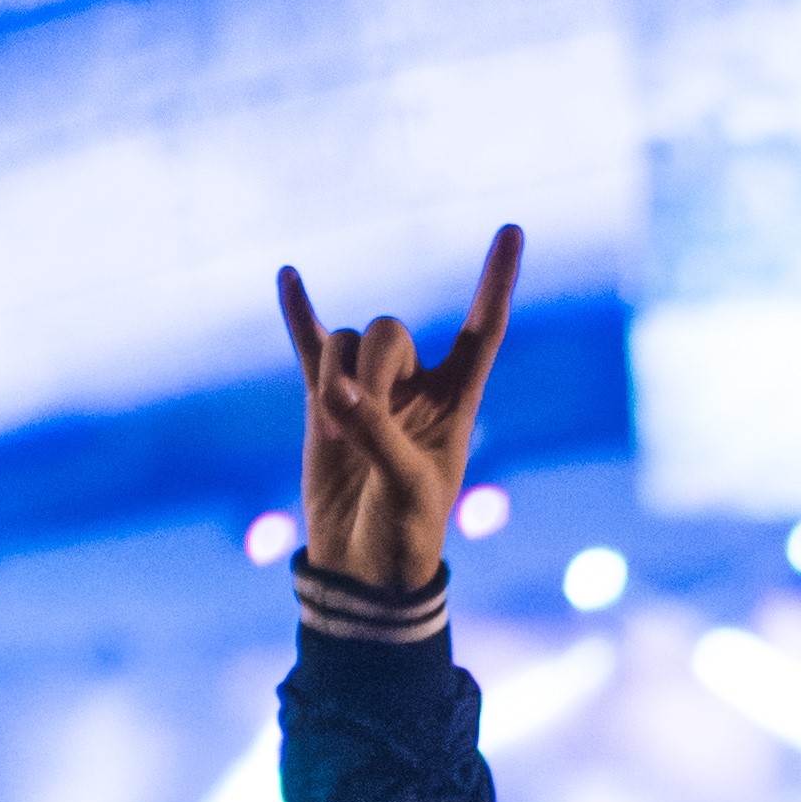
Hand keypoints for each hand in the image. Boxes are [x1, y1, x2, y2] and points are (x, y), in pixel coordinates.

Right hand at [276, 227, 523, 592]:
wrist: (363, 571)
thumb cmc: (403, 536)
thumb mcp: (405, 489)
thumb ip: (377, 436)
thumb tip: (337, 390)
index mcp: (457, 404)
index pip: (482, 330)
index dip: (495, 282)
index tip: (511, 231)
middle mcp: (416, 387)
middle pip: (390, 332)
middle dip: (369, 364)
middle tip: (352, 411)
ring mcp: (369, 390)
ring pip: (347, 343)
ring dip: (332, 374)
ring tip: (330, 430)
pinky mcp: (325, 400)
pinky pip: (312, 345)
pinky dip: (300, 315)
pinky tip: (289, 278)